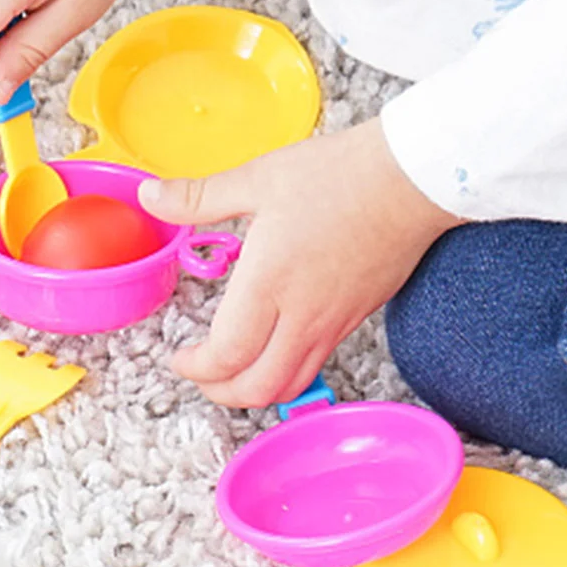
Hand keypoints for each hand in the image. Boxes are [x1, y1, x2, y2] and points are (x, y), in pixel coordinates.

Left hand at [139, 119, 464, 407]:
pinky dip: (284, 374)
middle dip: (218, 392)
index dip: (195, 368)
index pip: (226, 356)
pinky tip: (270, 348)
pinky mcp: (355, 319)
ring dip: (252, 391)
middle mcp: (302, 315)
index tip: (179, 357)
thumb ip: (198, 197)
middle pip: (256, 389)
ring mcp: (333, 323)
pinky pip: (314, 365)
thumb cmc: (340, 174)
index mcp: (269, 283)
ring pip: (289, 386)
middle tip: (198, 372)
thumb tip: (150, 196)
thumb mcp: (258, 178)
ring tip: (229, 370)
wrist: (416, 177)